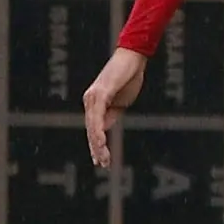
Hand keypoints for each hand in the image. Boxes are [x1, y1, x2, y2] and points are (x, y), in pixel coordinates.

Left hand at [83, 47, 147, 167]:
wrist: (134, 58)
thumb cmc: (129, 77)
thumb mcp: (121, 102)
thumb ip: (111, 115)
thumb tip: (103, 130)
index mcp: (94, 103)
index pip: (92, 128)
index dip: (96, 145)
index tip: (100, 160)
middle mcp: (90, 100)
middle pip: (90, 130)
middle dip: (96, 149)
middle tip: (102, 164)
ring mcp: (93, 97)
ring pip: (92, 126)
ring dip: (97, 144)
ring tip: (102, 158)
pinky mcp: (100, 93)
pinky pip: (97, 116)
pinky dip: (98, 130)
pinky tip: (101, 142)